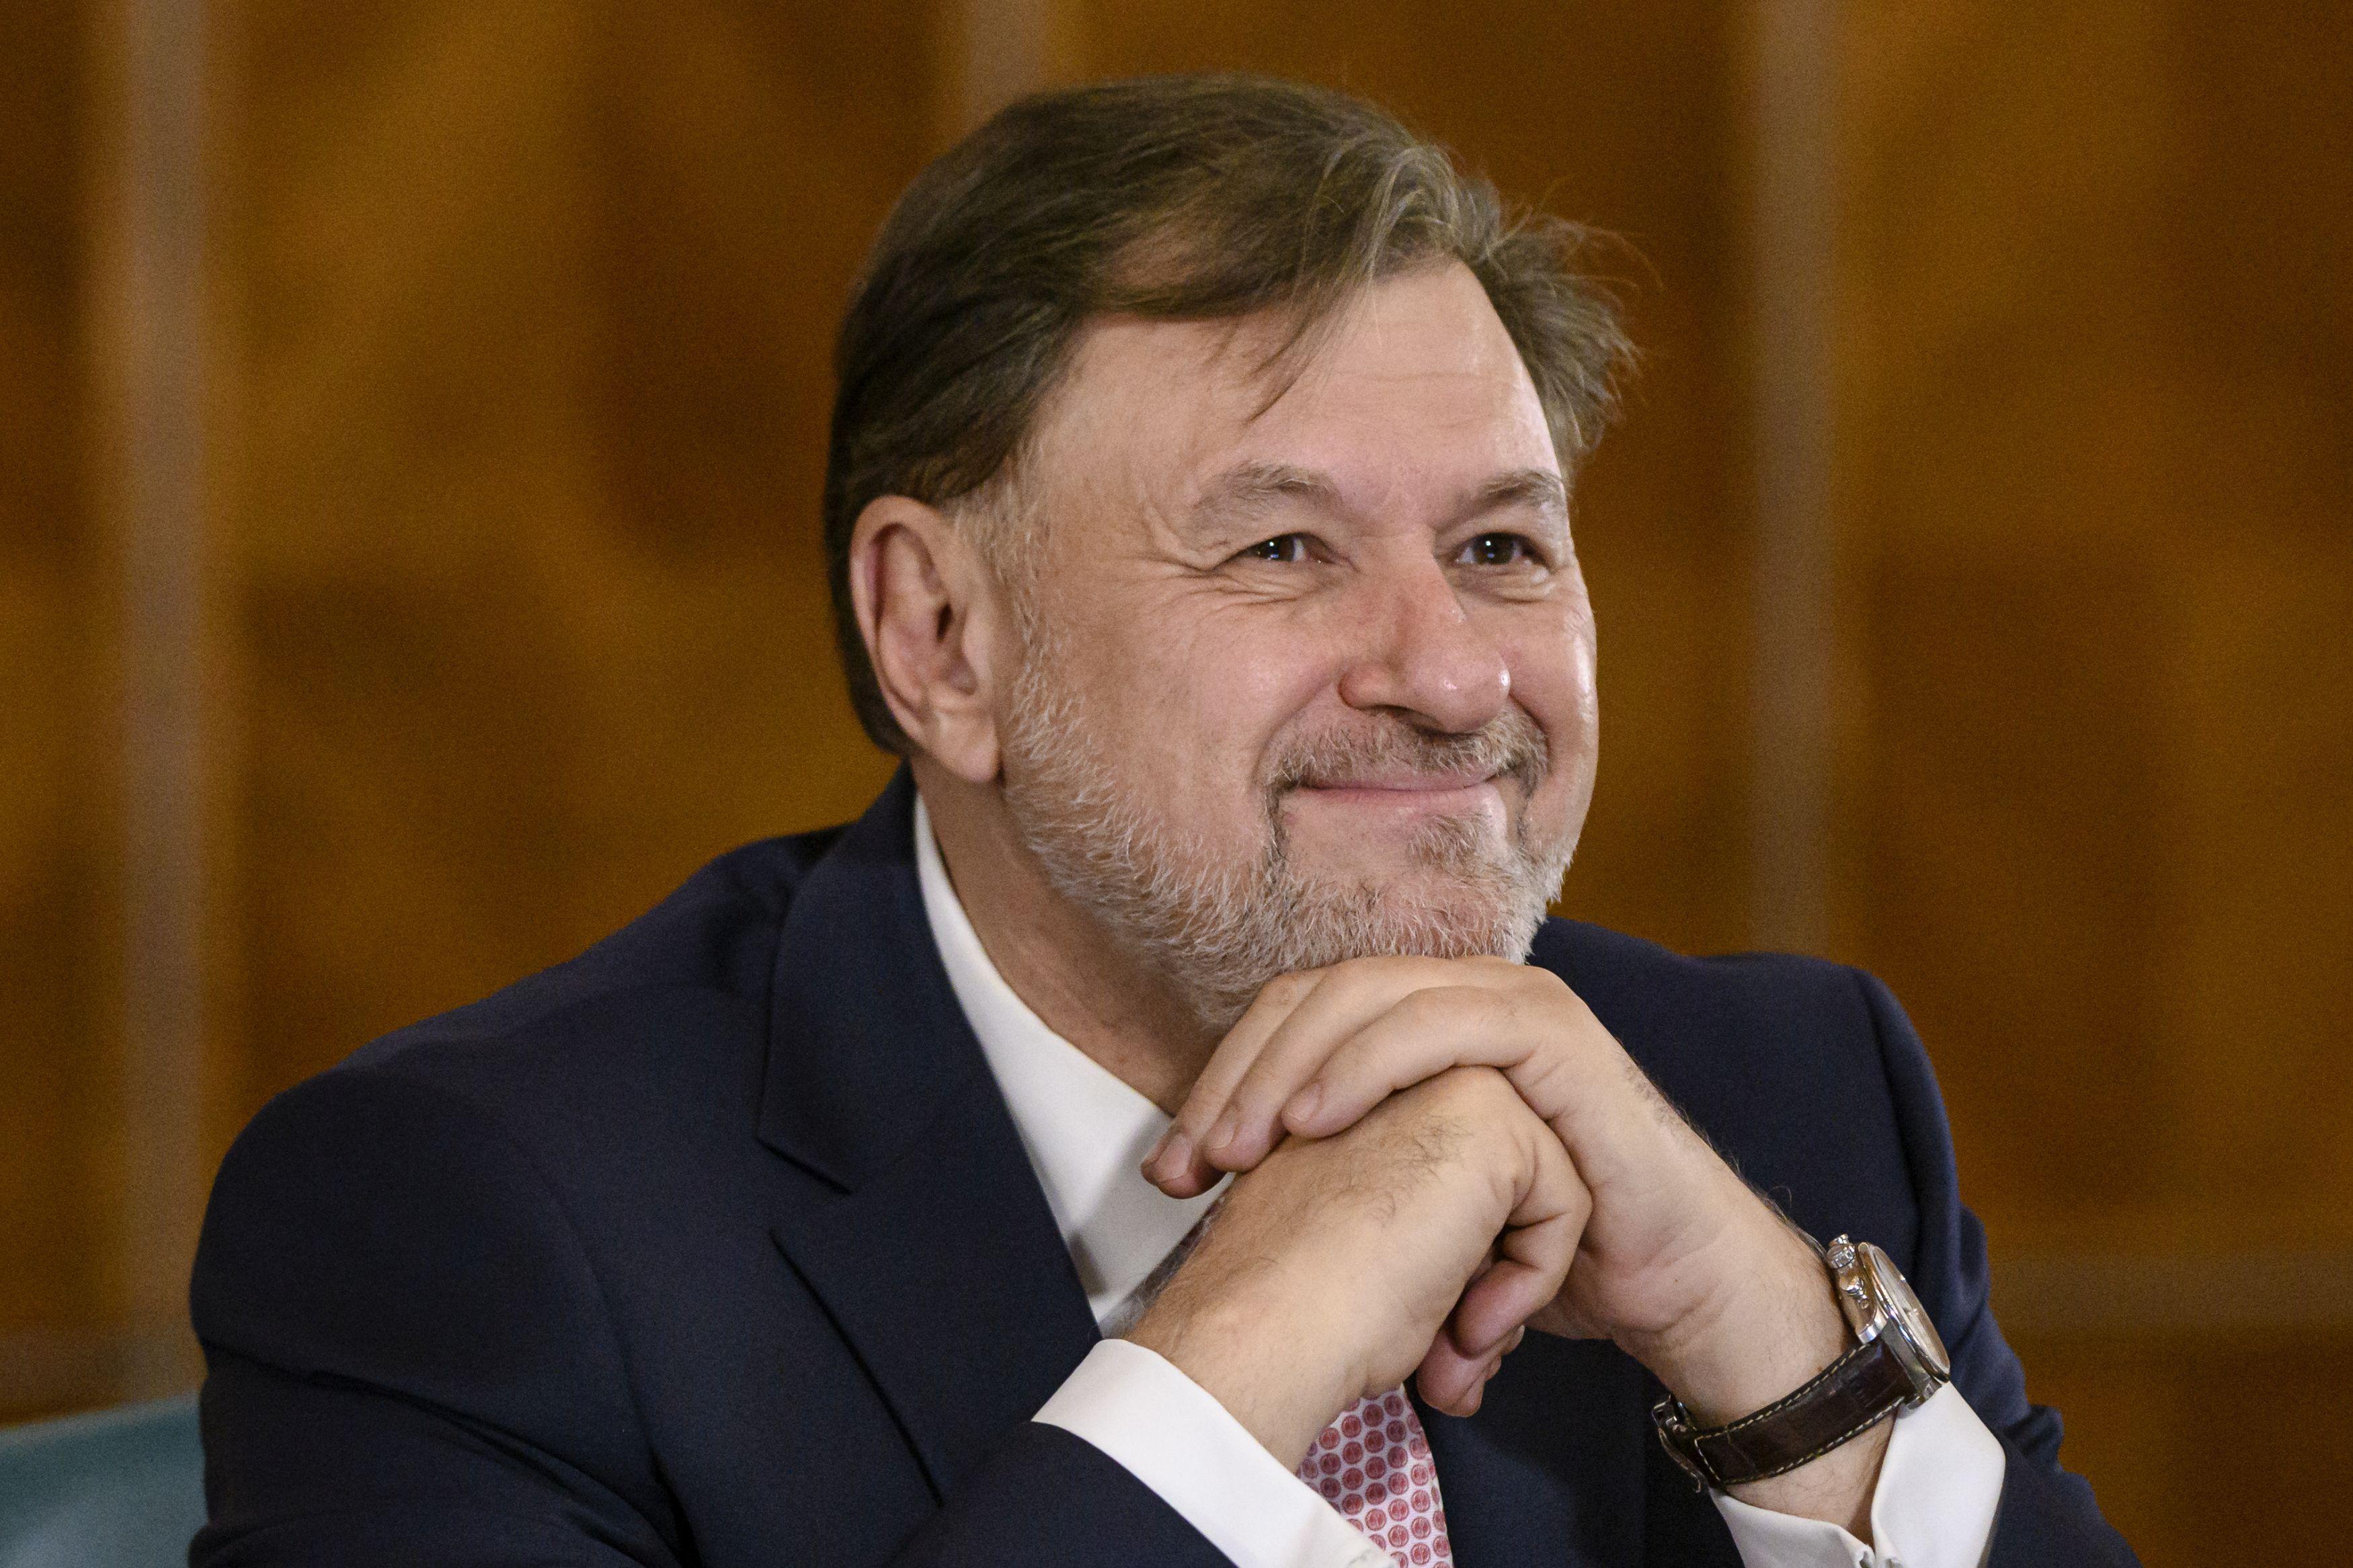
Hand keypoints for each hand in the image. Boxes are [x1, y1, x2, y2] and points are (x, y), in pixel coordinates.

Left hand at [1143, 957, 1885, 1530]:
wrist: (1663, 1282)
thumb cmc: (1539, 1250)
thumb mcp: (1418, 1210)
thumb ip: (1345, 1181)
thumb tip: (1232, 1205)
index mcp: (1416, 1025)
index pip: (1292, 1018)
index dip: (1222, 1081)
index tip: (1170, 1173)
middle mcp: (1457, 995)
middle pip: (1312, 997)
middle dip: (1237, 1075)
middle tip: (1188, 1163)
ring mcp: (1508, 1003)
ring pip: (1365, 996)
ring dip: (1287, 1068)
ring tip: (1240, 1147)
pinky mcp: (1552, 1035)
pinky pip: (1443, 1025)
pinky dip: (1369, 1064)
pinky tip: (1316, 1119)